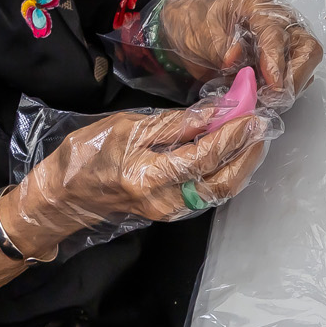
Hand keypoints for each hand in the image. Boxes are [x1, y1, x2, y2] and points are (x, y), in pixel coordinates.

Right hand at [13, 104, 268, 248]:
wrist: (64, 196)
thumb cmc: (87, 154)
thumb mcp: (126, 127)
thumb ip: (174, 125)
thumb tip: (215, 114)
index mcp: (147, 176)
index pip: (202, 157)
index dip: (230, 136)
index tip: (249, 115)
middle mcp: (164, 200)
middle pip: (221, 181)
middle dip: (246, 153)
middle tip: (261, 126)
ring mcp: (170, 211)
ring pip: (219, 191)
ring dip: (241, 164)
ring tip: (253, 137)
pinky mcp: (173, 212)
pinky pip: (208, 194)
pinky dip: (226, 173)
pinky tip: (233, 153)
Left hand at [153, 0, 322, 105]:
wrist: (191, 31)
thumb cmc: (196, 26)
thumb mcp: (198, 34)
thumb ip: (218, 46)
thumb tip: (235, 58)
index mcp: (256, 5)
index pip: (277, 34)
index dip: (276, 63)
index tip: (273, 87)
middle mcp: (278, 19)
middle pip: (306, 48)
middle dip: (294, 78)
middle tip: (274, 99)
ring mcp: (285, 38)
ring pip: (306, 63)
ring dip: (290, 86)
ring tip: (265, 99)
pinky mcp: (285, 57)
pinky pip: (297, 76)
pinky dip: (284, 90)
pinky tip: (265, 96)